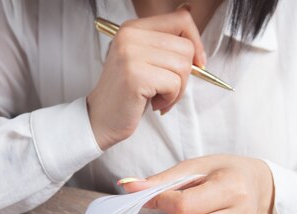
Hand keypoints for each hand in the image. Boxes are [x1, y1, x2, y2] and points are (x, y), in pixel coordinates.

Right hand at [87, 7, 205, 150]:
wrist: (101, 119)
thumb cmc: (127, 94)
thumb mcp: (145, 60)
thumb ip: (165, 40)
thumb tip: (189, 9)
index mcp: (133, 28)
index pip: (180, 19)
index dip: (195, 42)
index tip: (196, 63)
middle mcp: (130, 36)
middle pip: (185, 47)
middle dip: (185, 75)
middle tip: (167, 90)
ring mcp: (131, 55)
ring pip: (182, 66)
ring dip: (177, 90)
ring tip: (159, 97)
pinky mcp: (135, 76)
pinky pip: (174, 84)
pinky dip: (170, 99)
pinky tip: (154, 104)